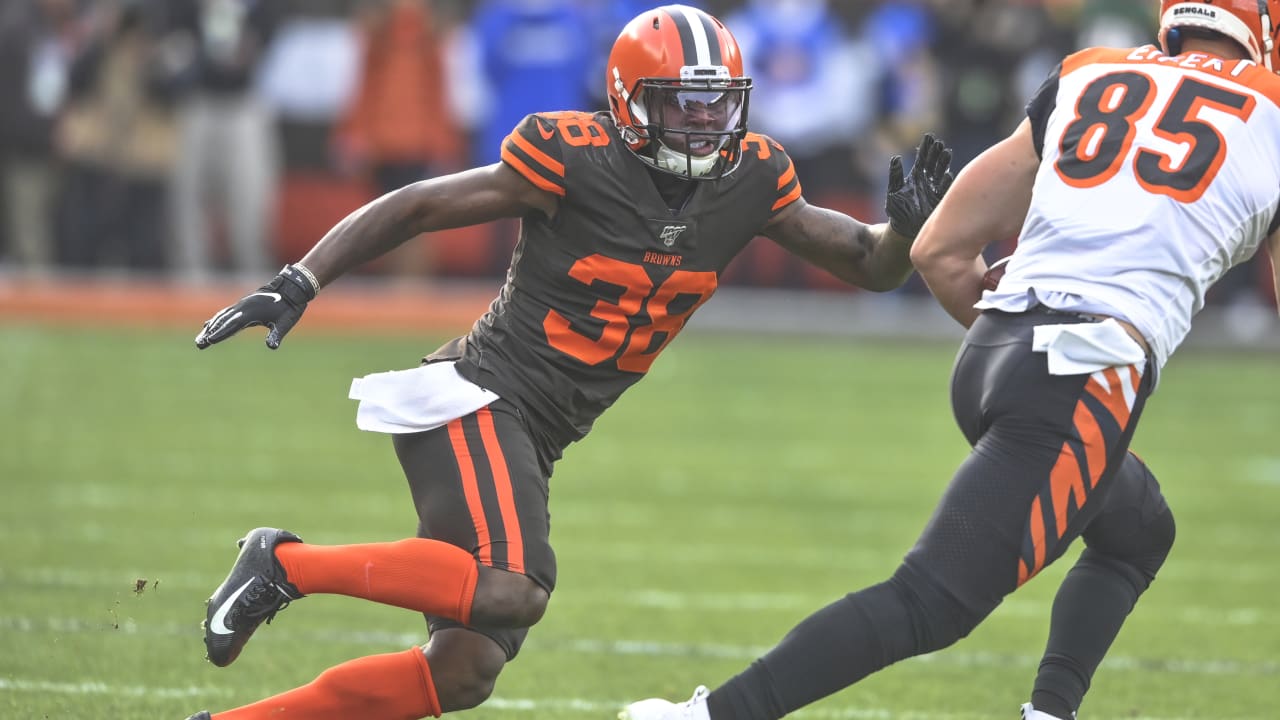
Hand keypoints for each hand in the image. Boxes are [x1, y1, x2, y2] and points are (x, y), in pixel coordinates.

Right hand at [194, 264, 318, 349]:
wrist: (291, 288)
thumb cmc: (289, 307)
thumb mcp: (285, 323)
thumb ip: (276, 334)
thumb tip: (272, 346)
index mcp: (251, 313)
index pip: (232, 325)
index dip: (221, 333)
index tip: (209, 340)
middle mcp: (243, 308)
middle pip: (222, 322)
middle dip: (210, 333)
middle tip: (199, 344)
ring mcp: (242, 305)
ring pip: (222, 317)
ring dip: (210, 327)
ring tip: (200, 338)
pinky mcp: (243, 305)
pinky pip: (225, 313)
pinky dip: (216, 319)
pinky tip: (209, 324)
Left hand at [884, 132, 953, 238]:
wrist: (903, 229)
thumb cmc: (897, 211)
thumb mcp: (893, 190)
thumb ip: (895, 175)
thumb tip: (895, 158)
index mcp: (916, 176)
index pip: (923, 158)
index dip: (926, 148)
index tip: (929, 137)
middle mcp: (927, 181)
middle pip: (934, 163)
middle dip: (937, 153)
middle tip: (939, 143)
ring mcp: (934, 190)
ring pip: (941, 173)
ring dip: (944, 163)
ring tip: (946, 152)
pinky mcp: (939, 201)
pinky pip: (943, 190)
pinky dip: (945, 182)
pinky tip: (947, 174)